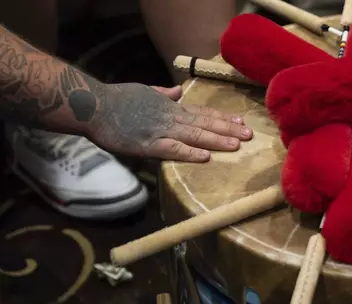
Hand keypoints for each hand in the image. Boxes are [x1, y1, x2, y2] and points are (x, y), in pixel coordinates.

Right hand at [87, 83, 252, 161]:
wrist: (94, 106)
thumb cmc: (116, 99)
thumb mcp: (143, 90)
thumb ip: (162, 92)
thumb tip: (178, 89)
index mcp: (170, 107)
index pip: (202, 112)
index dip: (222, 118)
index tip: (240, 121)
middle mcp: (170, 118)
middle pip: (205, 123)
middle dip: (228, 129)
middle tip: (249, 134)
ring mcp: (161, 131)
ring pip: (195, 135)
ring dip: (217, 140)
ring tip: (237, 144)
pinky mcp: (148, 145)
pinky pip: (173, 149)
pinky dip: (190, 153)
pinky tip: (206, 156)